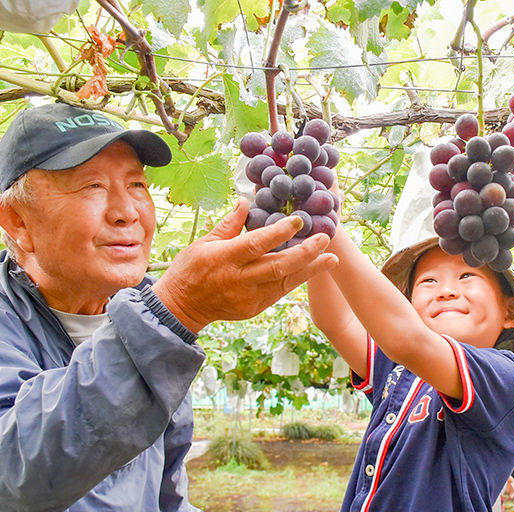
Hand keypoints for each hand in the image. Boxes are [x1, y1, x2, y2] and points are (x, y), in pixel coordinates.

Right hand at [153, 198, 337, 332]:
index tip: (299, 220)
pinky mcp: (255, 308)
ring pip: (285, 282)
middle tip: (325, 239)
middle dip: (305, 253)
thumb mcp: (204, 243)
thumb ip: (229, 224)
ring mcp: (249, 296)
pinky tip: (312, 269)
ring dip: (310, 270)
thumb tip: (246, 201)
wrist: (182, 307)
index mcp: (224, 258)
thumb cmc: (190, 270)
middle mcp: (239, 279)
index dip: (279, 232)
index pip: (256, 244)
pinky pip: (280, 292)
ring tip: (331, 258)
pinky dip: (296, 280)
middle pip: (277, 266)